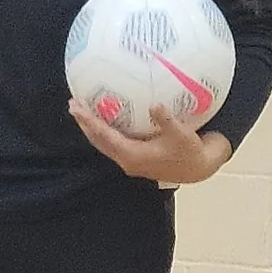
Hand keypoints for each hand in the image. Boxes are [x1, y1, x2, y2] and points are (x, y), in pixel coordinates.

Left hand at [70, 100, 232, 186]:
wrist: (198, 168)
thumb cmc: (189, 151)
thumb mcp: (181, 134)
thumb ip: (166, 120)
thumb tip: (155, 105)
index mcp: (132, 156)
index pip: (105, 137)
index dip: (89, 122)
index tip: (77, 107)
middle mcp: (127, 160)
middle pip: (98, 140)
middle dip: (85, 123)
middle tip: (73, 104)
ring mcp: (130, 160)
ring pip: (104, 143)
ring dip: (92, 127)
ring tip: (82, 109)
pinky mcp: (136, 157)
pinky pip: (114, 142)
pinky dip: (106, 129)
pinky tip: (107, 115)